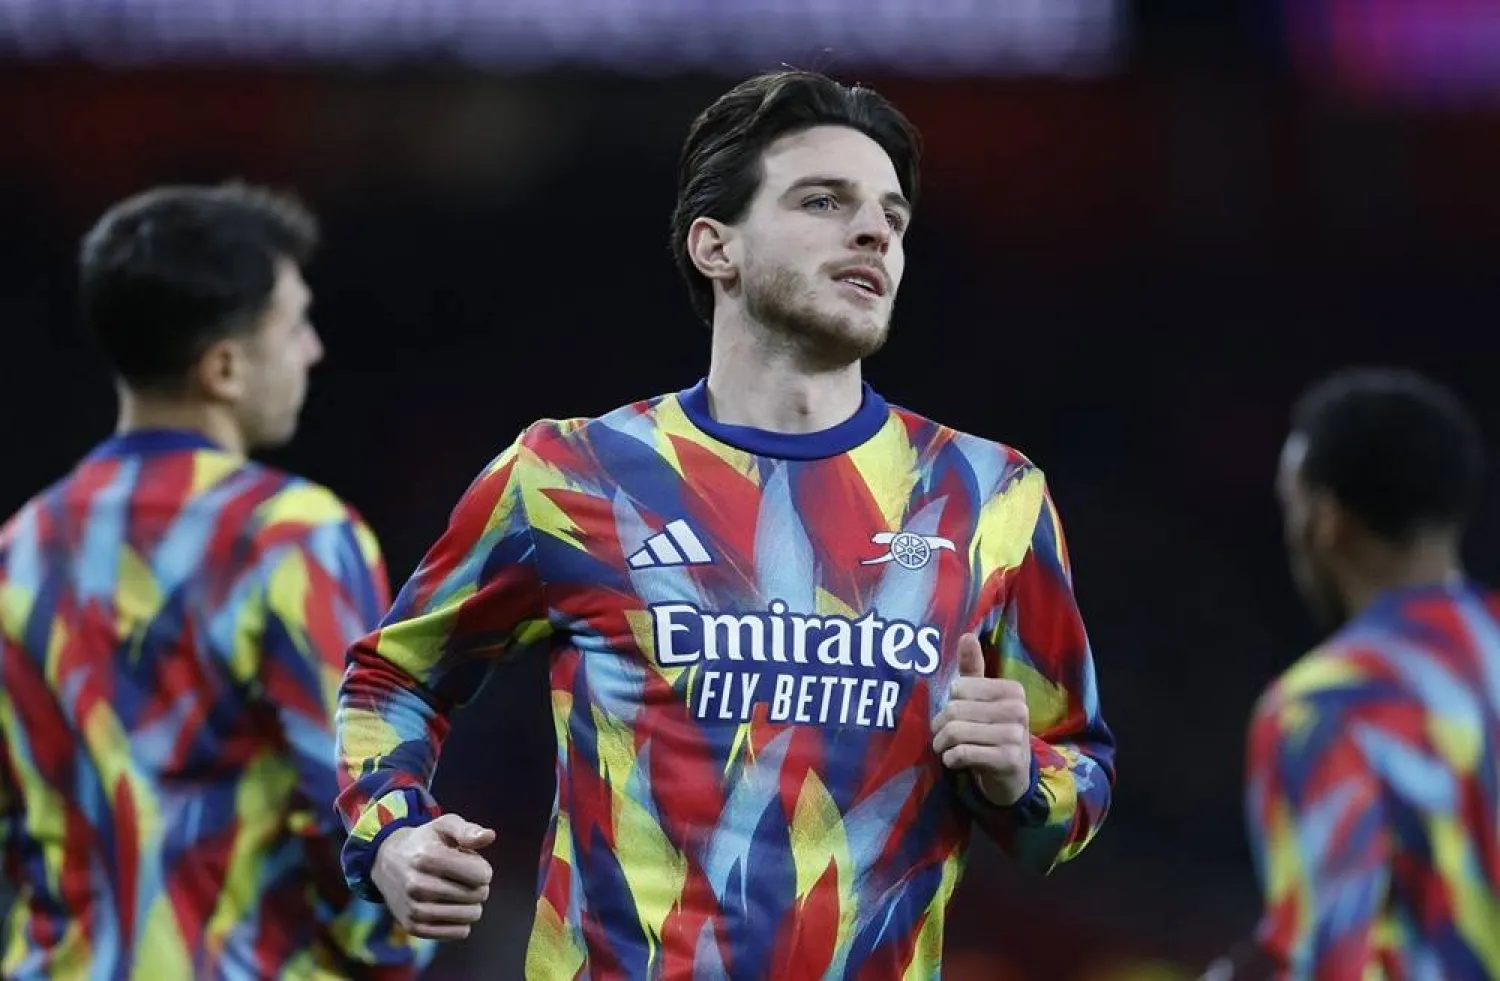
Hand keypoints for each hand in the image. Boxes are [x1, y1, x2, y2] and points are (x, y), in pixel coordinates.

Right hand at [371, 813, 495, 939]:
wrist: (386, 862)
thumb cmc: (424, 841)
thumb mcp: (444, 826)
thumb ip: (468, 830)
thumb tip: (489, 836)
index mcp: (428, 857)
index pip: (482, 875)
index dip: (482, 868)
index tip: (469, 862)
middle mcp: (418, 885)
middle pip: (479, 895)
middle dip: (477, 884)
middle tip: (460, 876)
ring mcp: (414, 909)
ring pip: (472, 915)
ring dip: (470, 902)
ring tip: (454, 889)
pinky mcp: (414, 928)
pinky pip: (460, 932)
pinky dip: (461, 920)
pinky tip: (449, 905)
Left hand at [931, 632, 1032, 805]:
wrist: (1011, 775)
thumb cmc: (991, 730)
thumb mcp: (982, 698)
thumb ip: (973, 668)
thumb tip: (967, 635)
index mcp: (1012, 690)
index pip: (959, 688)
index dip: (951, 703)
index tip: (957, 714)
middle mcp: (1018, 710)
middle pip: (954, 710)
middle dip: (940, 727)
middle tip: (941, 736)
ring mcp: (1015, 736)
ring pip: (955, 732)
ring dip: (942, 744)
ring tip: (945, 749)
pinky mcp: (1008, 760)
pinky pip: (962, 753)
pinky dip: (950, 759)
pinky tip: (954, 761)